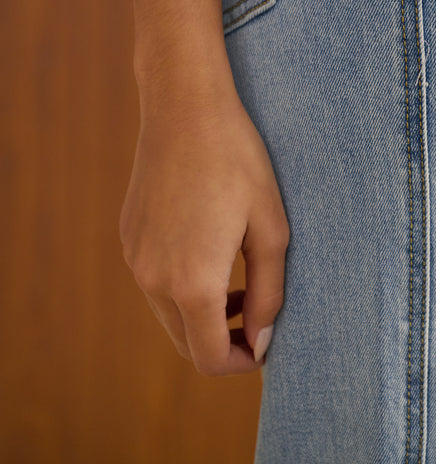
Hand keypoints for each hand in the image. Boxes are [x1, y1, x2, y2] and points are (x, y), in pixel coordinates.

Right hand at [119, 51, 289, 374]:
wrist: (185, 109)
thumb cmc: (238, 162)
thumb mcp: (271, 229)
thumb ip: (270, 294)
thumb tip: (262, 343)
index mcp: (192, 283)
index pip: (211, 358)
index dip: (243, 362)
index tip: (266, 342)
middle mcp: (153, 279)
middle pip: (187, 343)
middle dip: (224, 340)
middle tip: (259, 311)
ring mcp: (135, 259)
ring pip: (169, 314)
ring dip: (203, 313)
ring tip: (239, 279)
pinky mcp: (128, 237)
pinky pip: (154, 282)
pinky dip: (181, 285)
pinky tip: (209, 247)